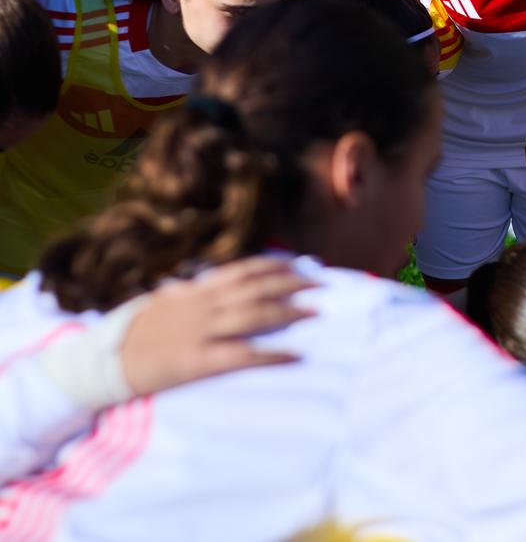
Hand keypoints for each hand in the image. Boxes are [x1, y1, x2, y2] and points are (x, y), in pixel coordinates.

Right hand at [119, 257, 316, 395]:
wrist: (102, 363)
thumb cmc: (132, 333)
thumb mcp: (160, 302)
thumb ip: (186, 291)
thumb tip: (200, 281)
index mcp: (195, 291)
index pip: (242, 270)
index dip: (274, 265)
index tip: (299, 263)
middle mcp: (202, 306)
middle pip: (257, 288)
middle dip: (293, 283)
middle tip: (322, 284)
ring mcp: (201, 332)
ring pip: (254, 316)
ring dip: (289, 312)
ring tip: (317, 312)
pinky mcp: (198, 361)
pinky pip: (243, 355)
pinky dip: (272, 354)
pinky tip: (295, 356)